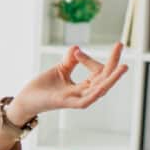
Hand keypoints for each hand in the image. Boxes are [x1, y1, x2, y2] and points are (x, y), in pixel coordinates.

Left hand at [8, 43, 128, 123]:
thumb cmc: (43, 86)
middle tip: (120, 45)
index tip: (78, 51)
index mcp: (83, 86)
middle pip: (104, 79)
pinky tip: (103, 86)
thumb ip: (70, 61)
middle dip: (114, 63)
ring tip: (123, 67)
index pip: (97, 72)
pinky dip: (95, 94)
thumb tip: (77, 47)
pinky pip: (85, 101)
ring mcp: (76, 99)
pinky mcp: (66, 103)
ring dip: (112, 79)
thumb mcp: (60, 70)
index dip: (90, 59)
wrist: (26, 99)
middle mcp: (83, 93)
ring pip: (100, 90)